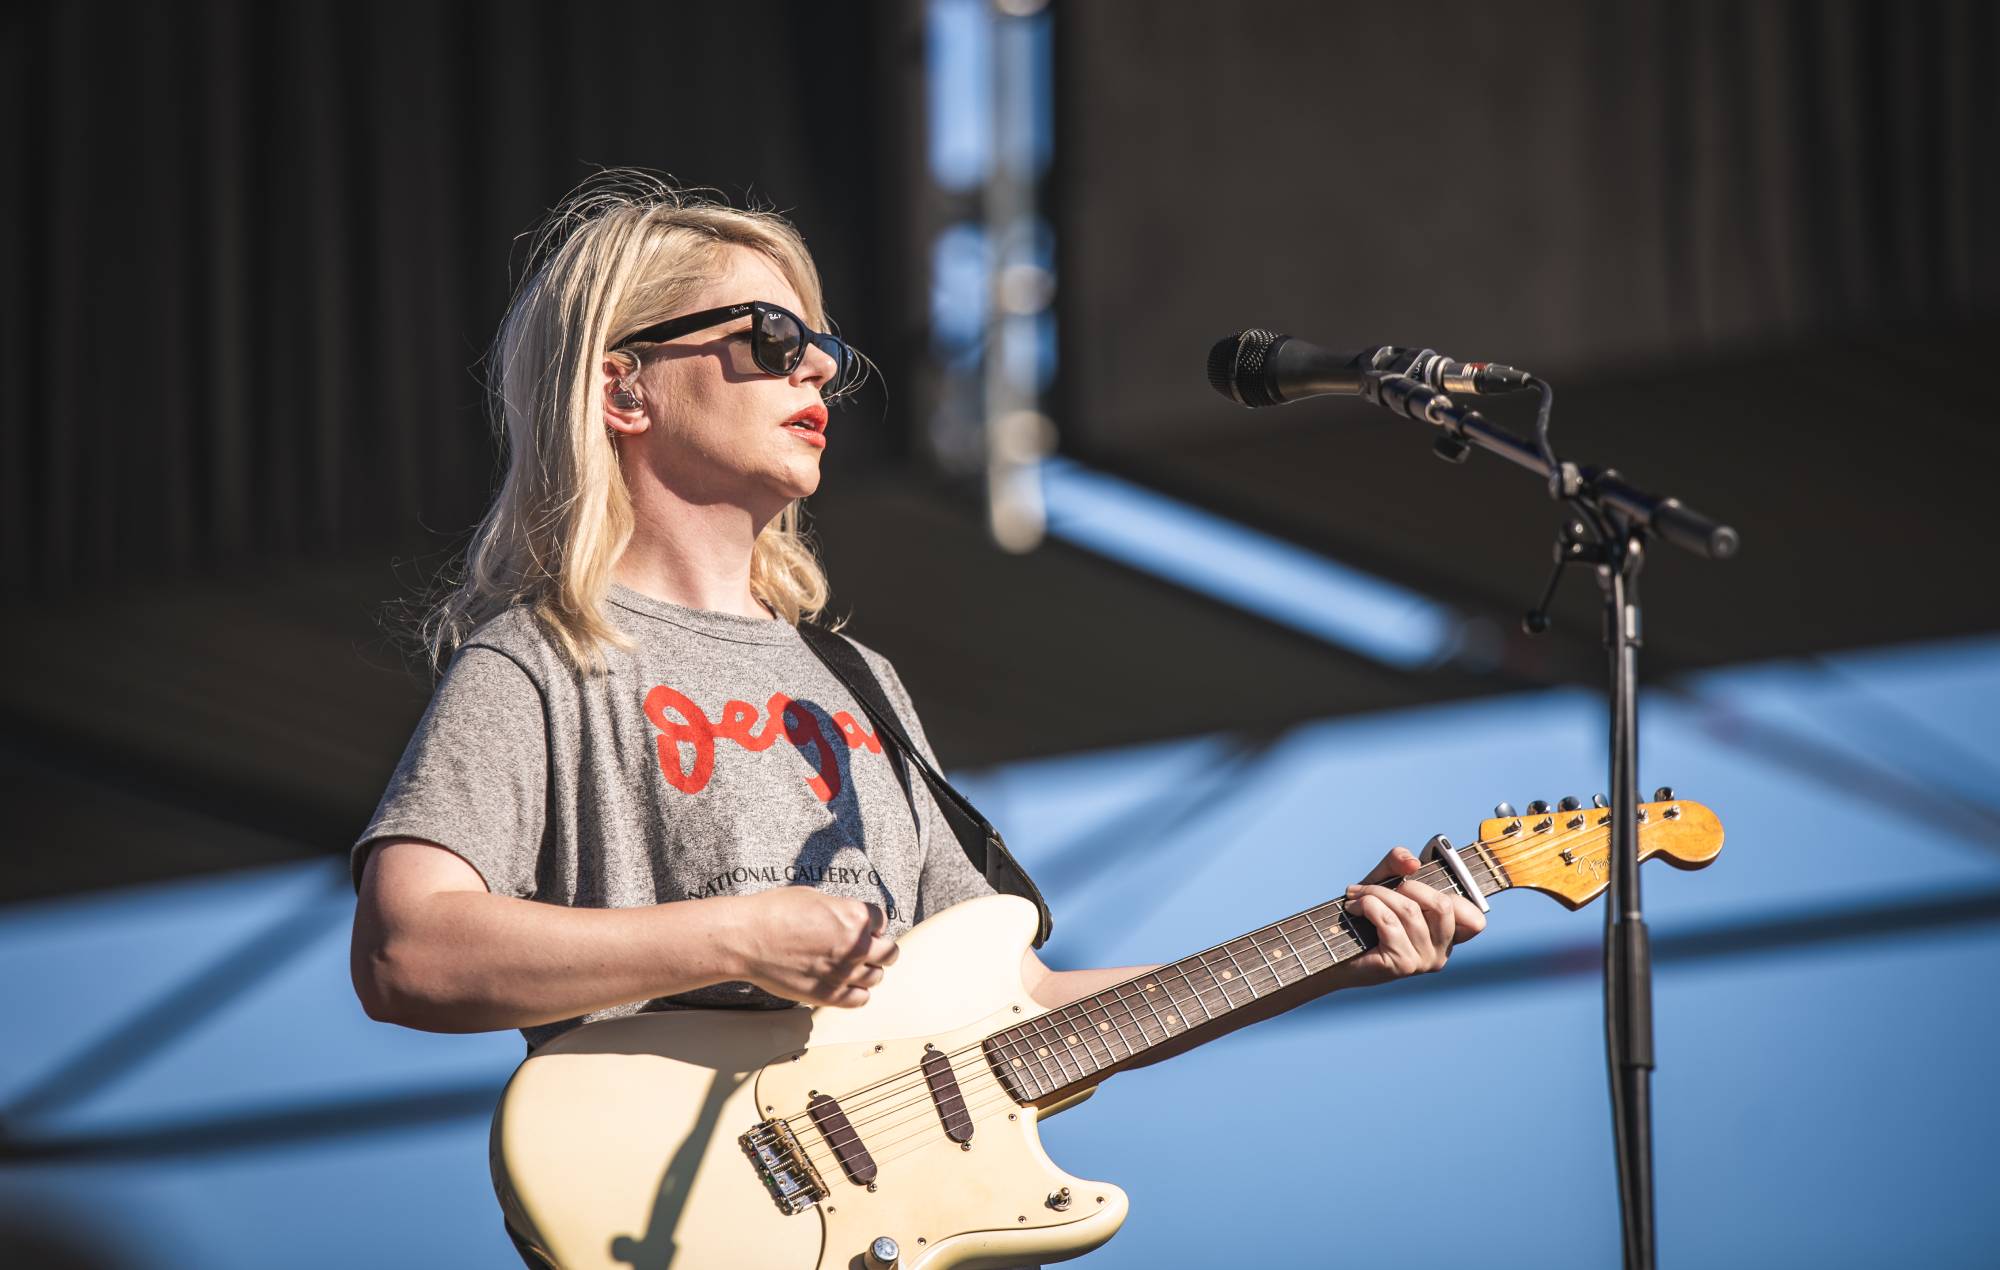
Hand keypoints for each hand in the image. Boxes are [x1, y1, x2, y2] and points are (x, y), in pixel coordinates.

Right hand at [730, 887, 899, 1007]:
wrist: (746, 938)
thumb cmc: (774, 912)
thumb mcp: (815, 898)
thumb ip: (840, 911)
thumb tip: (849, 919)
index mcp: (855, 916)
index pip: (882, 922)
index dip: (871, 925)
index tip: (863, 929)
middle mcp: (856, 946)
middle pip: (889, 953)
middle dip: (880, 950)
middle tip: (867, 950)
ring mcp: (843, 973)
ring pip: (876, 977)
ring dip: (868, 972)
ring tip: (853, 968)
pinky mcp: (828, 995)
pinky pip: (860, 999)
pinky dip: (857, 993)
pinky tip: (845, 985)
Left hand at [1330, 846, 1486, 989]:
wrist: (1333, 949)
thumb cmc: (1365, 915)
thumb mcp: (1385, 881)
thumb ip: (1399, 862)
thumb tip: (1413, 862)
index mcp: (1447, 935)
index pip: (1475, 920)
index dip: (1455, 896)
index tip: (1421, 885)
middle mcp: (1441, 952)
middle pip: (1442, 905)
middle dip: (1408, 886)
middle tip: (1379, 886)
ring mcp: (1424, 961)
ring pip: (1410, 911)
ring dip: (1377, 894)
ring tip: (1357, 895)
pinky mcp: (1402, 965)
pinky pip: (1389, 923)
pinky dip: (1368, 906)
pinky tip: (1354, 907)